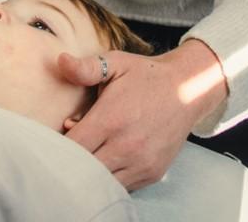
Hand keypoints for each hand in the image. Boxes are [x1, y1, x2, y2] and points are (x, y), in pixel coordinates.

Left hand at [57, 40, 226, 190]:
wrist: (188, 89)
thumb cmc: (146, 76)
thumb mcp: (115, 63)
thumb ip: (86, 67)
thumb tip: (61, 61)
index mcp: (110, 120)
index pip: (72, 148)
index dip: (59, 144)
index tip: (61, 133)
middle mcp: (125, 147)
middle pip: (83, 169)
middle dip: (72, 159)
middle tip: (73, 143)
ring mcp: (140, 164)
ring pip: (102, 182)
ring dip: (91, 170)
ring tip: (92, 150)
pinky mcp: (151, 173)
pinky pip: (121, 186)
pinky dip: (111, 176)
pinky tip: (109, 157)